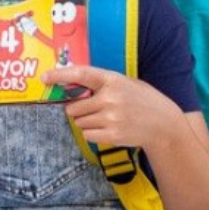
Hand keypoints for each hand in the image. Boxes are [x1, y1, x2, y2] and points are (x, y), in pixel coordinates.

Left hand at [44, 66, 184, 150]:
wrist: (163, 124)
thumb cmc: (142, 101)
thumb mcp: (125, 83)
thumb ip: (101, 84)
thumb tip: (71, 88)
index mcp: (113, 80)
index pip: (81, 74)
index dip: (60, 75)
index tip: (45, 77)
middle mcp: (110, 98)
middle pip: (74, 107)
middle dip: (78, 109)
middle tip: (94, 109)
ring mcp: (111, 118)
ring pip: (79, 122)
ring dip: (86, 122)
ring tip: (106, 119)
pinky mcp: (112, 135)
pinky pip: (87, 135)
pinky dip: (93, 133)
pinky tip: (108, 129)